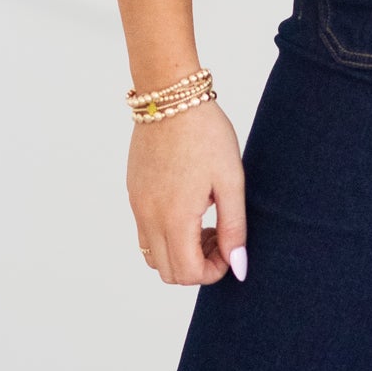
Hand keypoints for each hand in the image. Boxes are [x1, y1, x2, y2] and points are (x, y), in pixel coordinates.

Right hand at [129, 100, 247, 284]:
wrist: (170, 97)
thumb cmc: (206, 134)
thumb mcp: (231, 181)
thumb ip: (234, 228)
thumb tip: (238, 266)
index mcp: (175, 217)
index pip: (189, 274)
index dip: (215, 271)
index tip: (230, 247)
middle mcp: (149, 217)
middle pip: (168, 273)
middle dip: (197, 266)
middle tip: (219, 237)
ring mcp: (137, 206)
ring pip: (153, 257)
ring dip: (180, 253)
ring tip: (204, 224)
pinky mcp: (133, 193)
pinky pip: (145, 233)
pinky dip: (166, 236)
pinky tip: (188, 208)